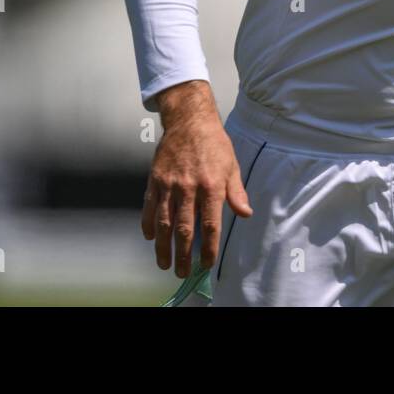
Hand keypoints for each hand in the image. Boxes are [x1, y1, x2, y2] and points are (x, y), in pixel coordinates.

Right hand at [141, 81, 252, 276]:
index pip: (210, 224)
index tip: (206, 264)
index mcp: (211, 185)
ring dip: (163, 246)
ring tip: (164, 263)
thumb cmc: (214, 144)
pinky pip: (149, 207)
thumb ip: (236, 192)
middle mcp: (189, 187)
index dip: (208, 247)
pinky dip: (148, 224)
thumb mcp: (232, 166)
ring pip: (163, 222)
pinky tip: (150, 237)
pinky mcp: (155, 180)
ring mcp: (169, 184)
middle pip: (184, 229)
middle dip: (183, 255)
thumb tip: (245, 214)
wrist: (189, 121)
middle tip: (182, 273)